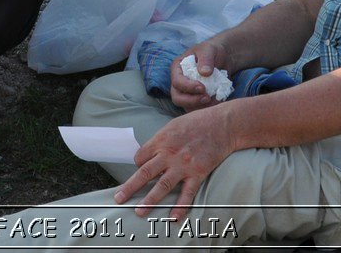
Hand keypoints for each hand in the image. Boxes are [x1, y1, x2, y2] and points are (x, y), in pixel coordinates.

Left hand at [113, 109, 234, 220]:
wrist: (222, 125)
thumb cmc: (196, 122)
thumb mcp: (172, 126)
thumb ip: (160, 140)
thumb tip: (150, 152)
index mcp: (161, 140)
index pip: (140, 158)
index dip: (137, 166)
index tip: (138, 171)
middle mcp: (169, 154)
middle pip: (145, 173)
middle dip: (130, 187)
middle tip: (119, 199)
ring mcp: (183, 165)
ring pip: (163, 185)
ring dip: (150, 200)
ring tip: (139, 211)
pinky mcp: (198, 173)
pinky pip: (187, 193)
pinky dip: (180, 207)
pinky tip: (173, 217)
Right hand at [169, 41, 228, 111]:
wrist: (223, 58)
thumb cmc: (212, 51)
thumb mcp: (209, 50)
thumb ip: (206, 59)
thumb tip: (205, 73)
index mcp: (178, 68)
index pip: (177, 82)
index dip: (188, 87)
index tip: (202, 87)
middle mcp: (180, 82)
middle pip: (177, 98)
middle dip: (191, 101)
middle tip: (207, 97)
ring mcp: (188, 92)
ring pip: (187, 107)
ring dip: (200, 107)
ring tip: (214, 99)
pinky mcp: (197, 99)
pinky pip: (199, 109)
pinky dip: (207, 108)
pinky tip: (217, 100)